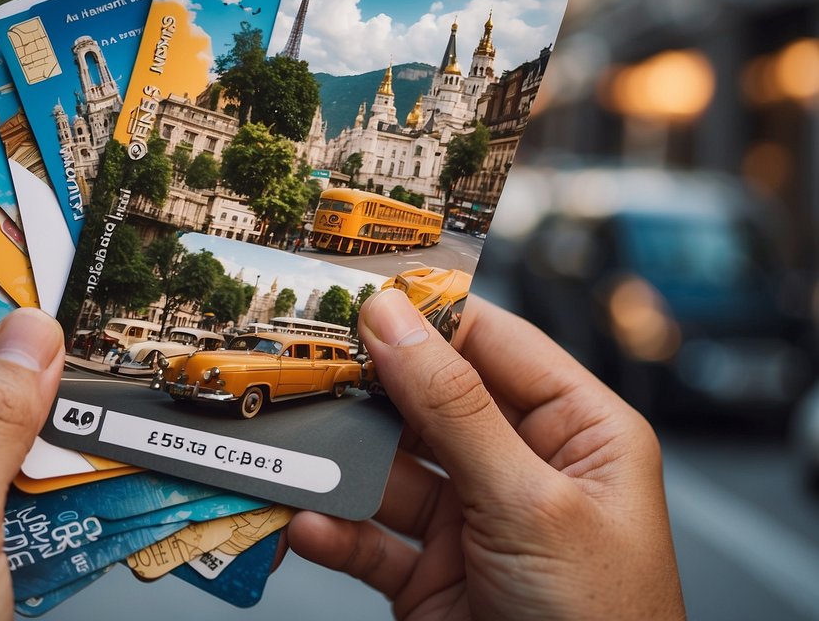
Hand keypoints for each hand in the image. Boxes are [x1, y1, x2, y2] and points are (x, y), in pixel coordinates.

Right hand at [288, 291, 685, 619]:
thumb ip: (455, 410)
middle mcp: (524, 469)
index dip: (427, 317)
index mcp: (578, 433)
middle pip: (428, 405)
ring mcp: (473, 523)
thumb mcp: (529, 503)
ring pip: (388, 473)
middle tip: (303, 366)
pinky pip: (370, 539)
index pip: (495, 345)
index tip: (358, 295)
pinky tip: (309, 525)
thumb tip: (396, 323)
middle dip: (366, 393)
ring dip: (339, 468)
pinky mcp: (430, 576)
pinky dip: (335, 532)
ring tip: (293, 450)